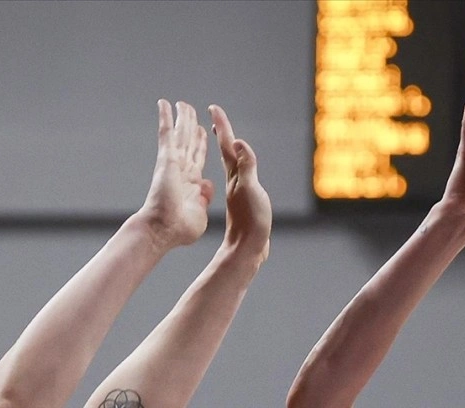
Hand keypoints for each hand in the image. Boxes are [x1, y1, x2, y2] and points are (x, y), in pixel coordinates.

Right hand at [136, 100, 214, 248]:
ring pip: (179, 134)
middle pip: (188, 142)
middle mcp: (181, 170)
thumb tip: (207, 184)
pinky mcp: (167, 159)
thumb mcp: (200, 212)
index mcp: (192, 183)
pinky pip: (166, 133)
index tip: (203, 132)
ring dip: (181, 118)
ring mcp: (173, 163)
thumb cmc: (180, 230)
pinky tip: (164, 104)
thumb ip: (204, 197)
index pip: (197, 158)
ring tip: (182, 103)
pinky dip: (165, 118)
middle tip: (190, 111)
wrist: (164, 231)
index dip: (201, 145)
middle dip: (190, 126)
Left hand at [209, 104, 271, 262]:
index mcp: (234, 176)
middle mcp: (234, 180)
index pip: (226, 146)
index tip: (213, 108)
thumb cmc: (251, 222)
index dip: (221, 127)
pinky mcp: (241, 201)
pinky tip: (236, 171)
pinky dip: (236, 167)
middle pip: (227, 152)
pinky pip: (236, 177)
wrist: (246, 250)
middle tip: (215, 117)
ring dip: (228, 149)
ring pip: (230, 164)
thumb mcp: (250, 190)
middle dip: (222, 133)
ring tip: (226, 138)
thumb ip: (246, 166)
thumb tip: (237, 142)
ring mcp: (237, 191)